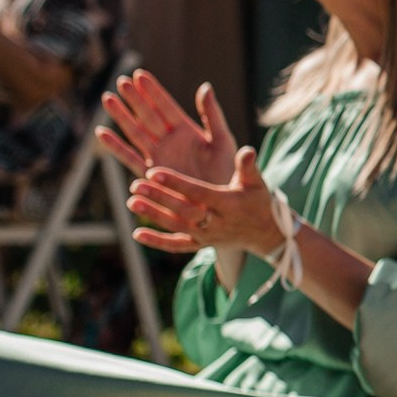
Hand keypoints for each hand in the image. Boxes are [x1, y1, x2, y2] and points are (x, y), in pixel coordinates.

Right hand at [98, 69, 239, 183]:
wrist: (220, 205)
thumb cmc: (226, 172)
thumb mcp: (223, 141)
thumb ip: (213, 115)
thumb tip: (205, 86)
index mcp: (188, 131)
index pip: (166, 106)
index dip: (153, 91)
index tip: (139, 74)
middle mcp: (170, 142)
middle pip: (148, 116)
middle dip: (135, 99)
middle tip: (121, 81)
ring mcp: (159, 157)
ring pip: (136, 132)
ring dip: (122, 117)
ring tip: (108, 99)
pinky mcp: (151, 173)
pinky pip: (130, 158)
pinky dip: (116, 147)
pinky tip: (102, 133)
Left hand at [127, 146, 284, 255]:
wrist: (265, 233)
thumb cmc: (258, 201)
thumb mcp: (257, 182)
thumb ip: (248, 166)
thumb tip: (247, 150)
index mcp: (228, 203)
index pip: (198, 192)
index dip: (176, 182)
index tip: (153, 171)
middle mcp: (216, 222)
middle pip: (183, 210)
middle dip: (159, 197)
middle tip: (135, 184)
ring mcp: (207, 236)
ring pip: (176, 226)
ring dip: (153, 215)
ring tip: (132, 201)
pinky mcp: (200, 245)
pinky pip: (177, 246)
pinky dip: (157, 242)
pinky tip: (137, 234)